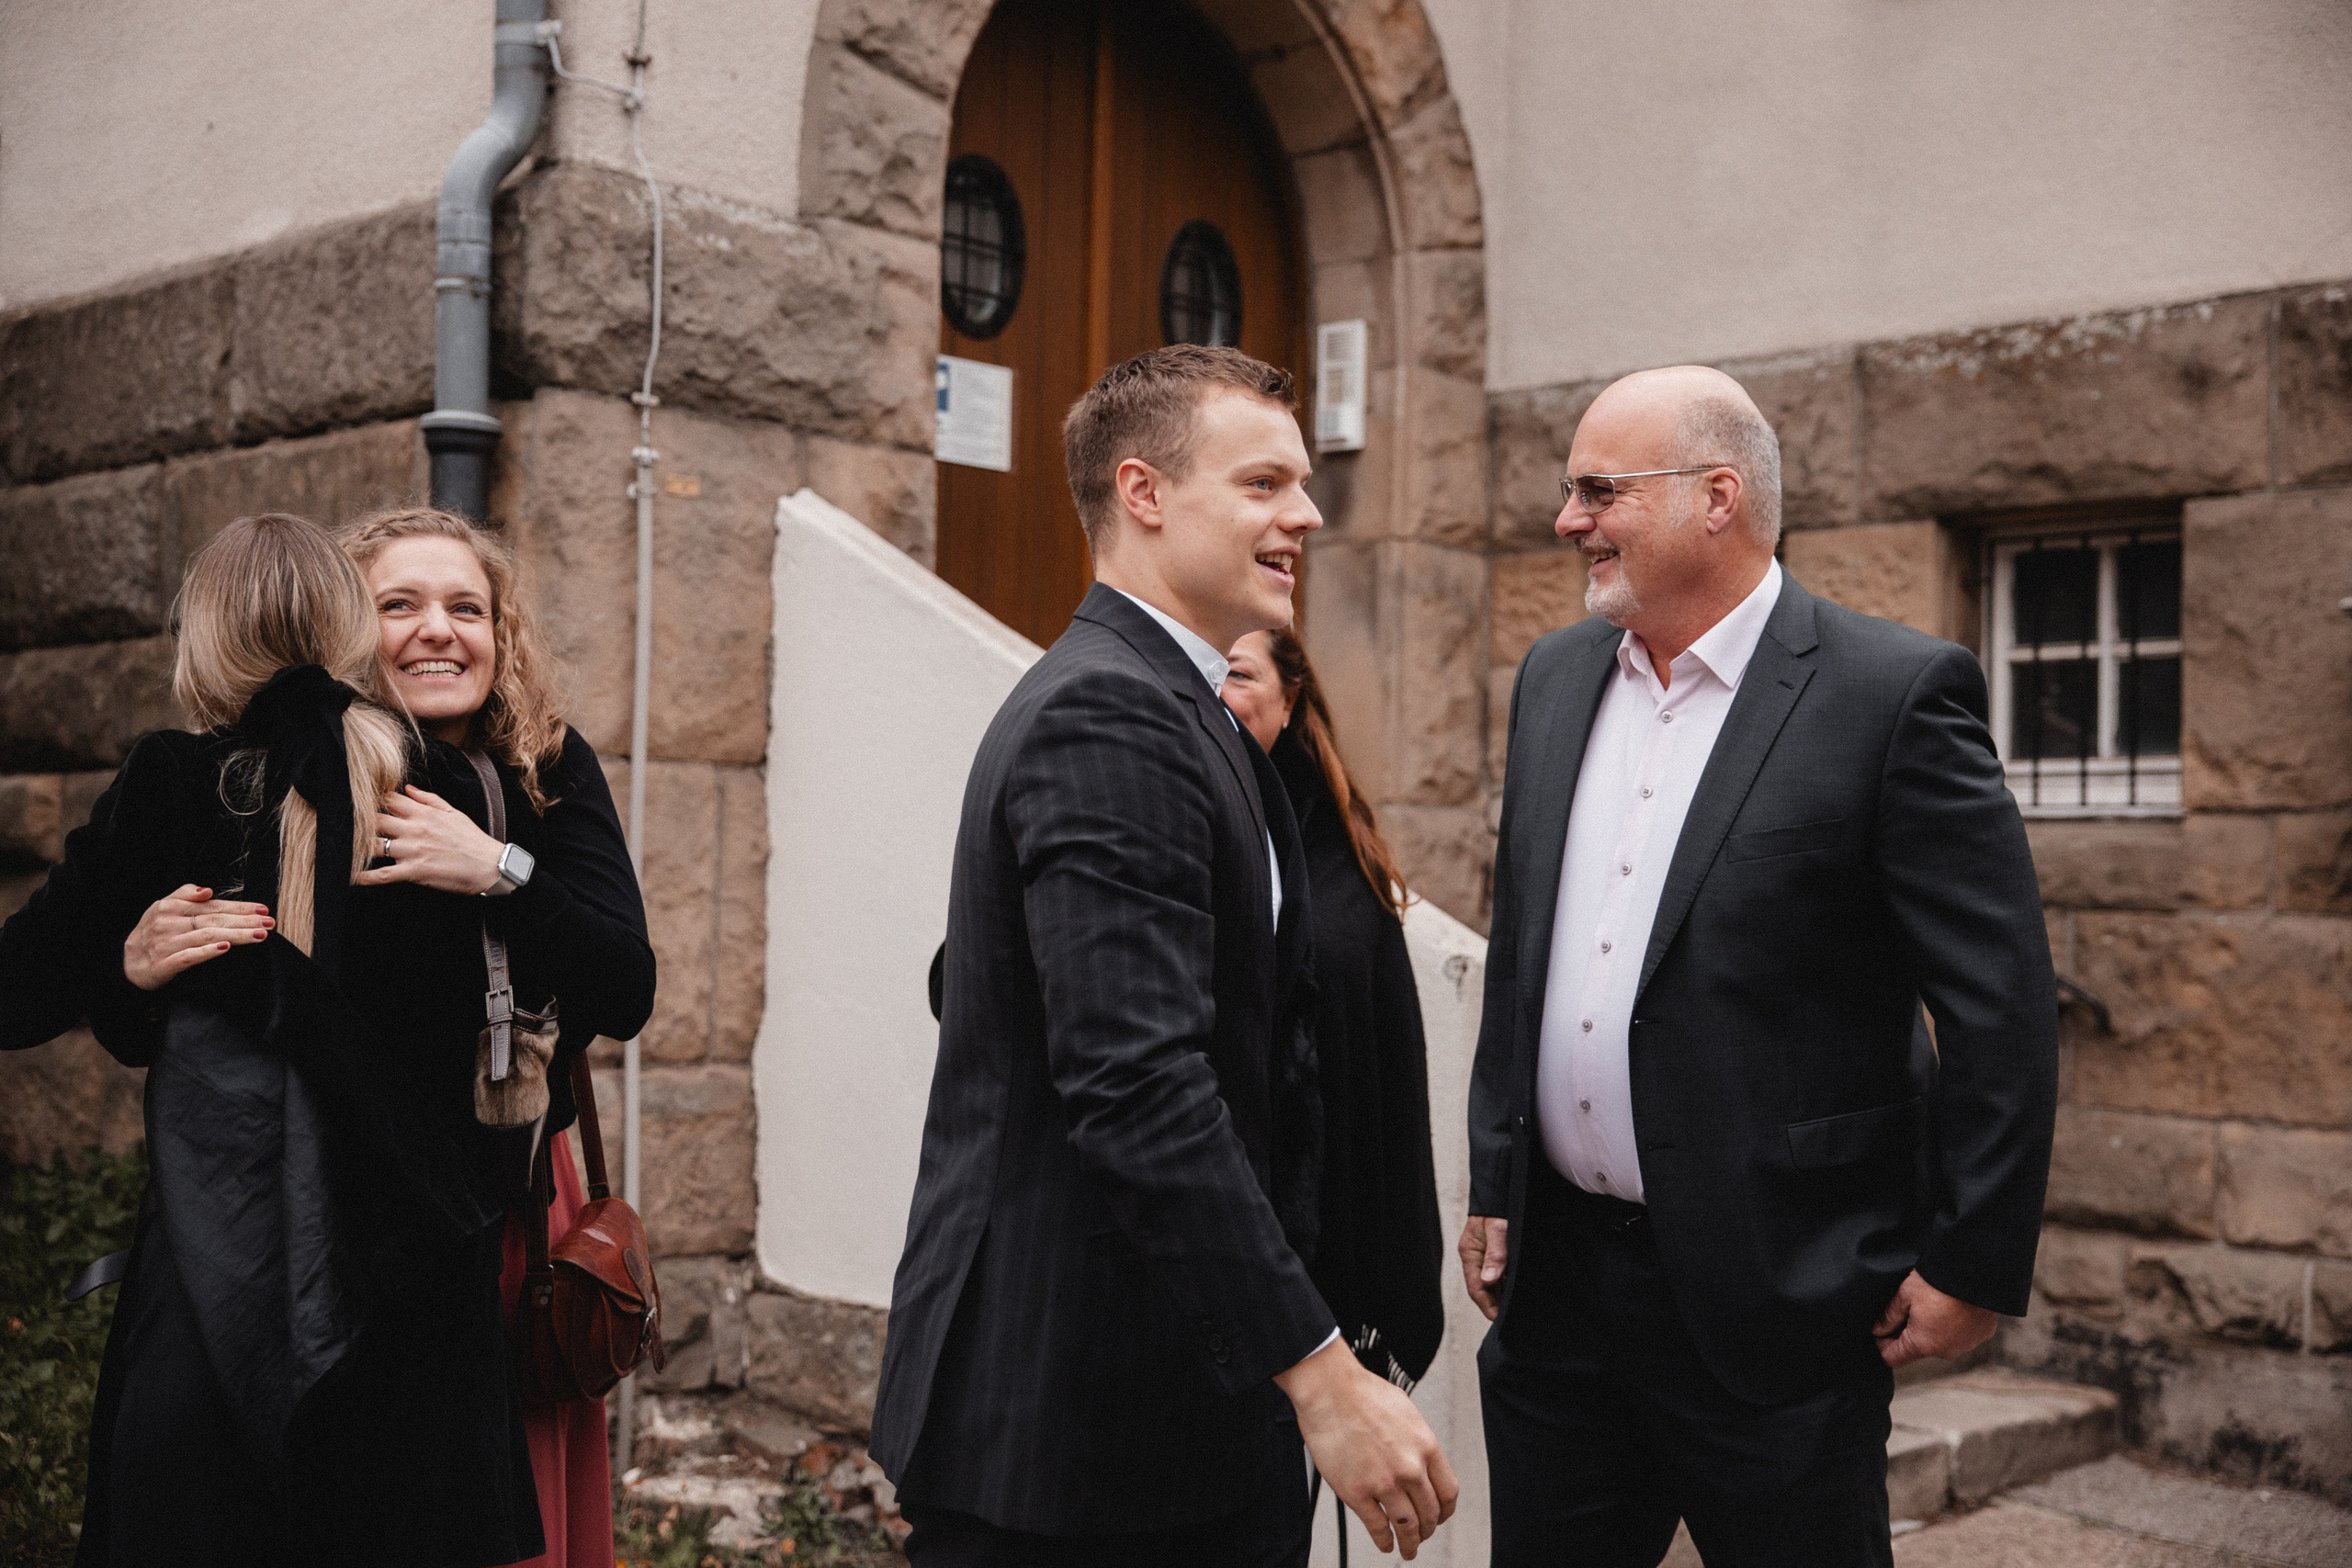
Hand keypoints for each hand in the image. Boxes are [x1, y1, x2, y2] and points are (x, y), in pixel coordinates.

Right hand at [123, 885, 272, 989]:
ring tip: (259, 935)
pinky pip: (189, 957)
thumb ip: (183, 894)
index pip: (214, 906)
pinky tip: (225, 947)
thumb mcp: (162, 907)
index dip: (240, 907)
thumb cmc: (151, 932)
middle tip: (269, 923)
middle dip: (245, 921)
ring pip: (207, 937)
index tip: (263, 910)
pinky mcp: (165, 964)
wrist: (126, 962)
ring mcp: (168, 944)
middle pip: (215, 920)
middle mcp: (171, 924)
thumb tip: (206, 890)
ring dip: (235, 935)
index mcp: (173, 908)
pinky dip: (207, 951)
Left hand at [356, 786, 503, 893]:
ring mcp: (412, 851)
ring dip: (355, 847)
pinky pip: (382, 875)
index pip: (389, 800)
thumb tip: (407, 788)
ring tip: (340, 847)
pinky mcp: (413, 871)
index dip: (371, 799)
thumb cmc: (473, 840)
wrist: (489, 866)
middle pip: (374, 820)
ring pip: (373, 845)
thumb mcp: (454, 812)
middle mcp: (414, 829)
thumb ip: (429, 799)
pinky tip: (350, 877)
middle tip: (342, 824)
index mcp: (424, 813)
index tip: (359, 802)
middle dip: (358, 821)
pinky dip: (364, 877)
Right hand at [1275, 1337, 1457, 1558]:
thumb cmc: (1362, 1394)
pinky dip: (1384, 1541)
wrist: (1329, 1390)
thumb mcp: (1406, 1413)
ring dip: (1410, 1543)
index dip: (1445, 1511)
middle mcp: (1409, 1469)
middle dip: (1428, 1530)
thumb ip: (1417, 1442)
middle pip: (1430, 1514)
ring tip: (1408, 1550)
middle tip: (1422, 1536)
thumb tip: (1421, 1461)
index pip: (1448, 1492)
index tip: (1439, 1517)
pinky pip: (1377, 1527)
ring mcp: (1383, 1483)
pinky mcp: (1356, 1493)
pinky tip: (1385, 1544)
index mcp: (1426, 1447)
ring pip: (1407, 1527)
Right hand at [1459, 1215, 1508, 1320]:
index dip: (1487, 1306)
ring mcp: (1484, 1255)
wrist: (1500, 1189)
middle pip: (1483, 1288)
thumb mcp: (1498, 1230)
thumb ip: (1495, 1254)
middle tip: (1511, 1319)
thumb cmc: (1498, 1207)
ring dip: (1501, 1295)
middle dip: (1495, 1304)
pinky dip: (1506, 1283)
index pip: (1476, 1287)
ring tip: (1516, 1308)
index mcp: (1469, 1253)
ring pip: (1491, 1282)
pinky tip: (1517, 1290)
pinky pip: (1498, 1273)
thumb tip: (1490, 1280)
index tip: (1498, 1319)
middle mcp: (1475, 1256)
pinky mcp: (1495, 1252)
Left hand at [1873, 1269, 1996, 1368]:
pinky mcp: (1982, 1335)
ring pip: (1941, 1341)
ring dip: (1934, 1328)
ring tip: (1934, 1302)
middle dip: (1910, 1332)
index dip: (1883, 1343)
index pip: (1893, 1358)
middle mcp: (1946, 1352)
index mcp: (1923, 1345)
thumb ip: (1888, 1316)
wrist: (1977, 1271)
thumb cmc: (1937, 1281)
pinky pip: (1962, 1334)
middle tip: (1910, 1307)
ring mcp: (1966, 1345)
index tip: (1882, 1327)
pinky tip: (1954, 1304)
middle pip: (1918, 1349)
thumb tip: (1877, 1330)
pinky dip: (1955, 1324)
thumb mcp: (1905, 1294)